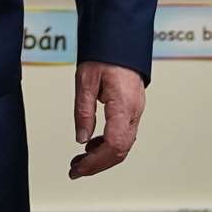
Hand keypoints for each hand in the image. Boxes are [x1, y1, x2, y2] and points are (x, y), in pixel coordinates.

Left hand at [69, 61, 144, 178]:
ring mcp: (136, 112)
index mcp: (123, 105)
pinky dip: (107, 145)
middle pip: (120, 150)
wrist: (120, 42)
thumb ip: (83, 111)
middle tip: (75, 170)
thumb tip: (81, 138)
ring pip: (123, 145)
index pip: (114, 144)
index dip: (97, 161)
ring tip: (79, 161)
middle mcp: (134, 112)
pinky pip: (123, 135)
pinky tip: (92, 145)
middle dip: (97, 164)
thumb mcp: (85, 80)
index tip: (79, 168)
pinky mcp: (132, 110)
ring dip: (102, 157)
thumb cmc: (105, 56)